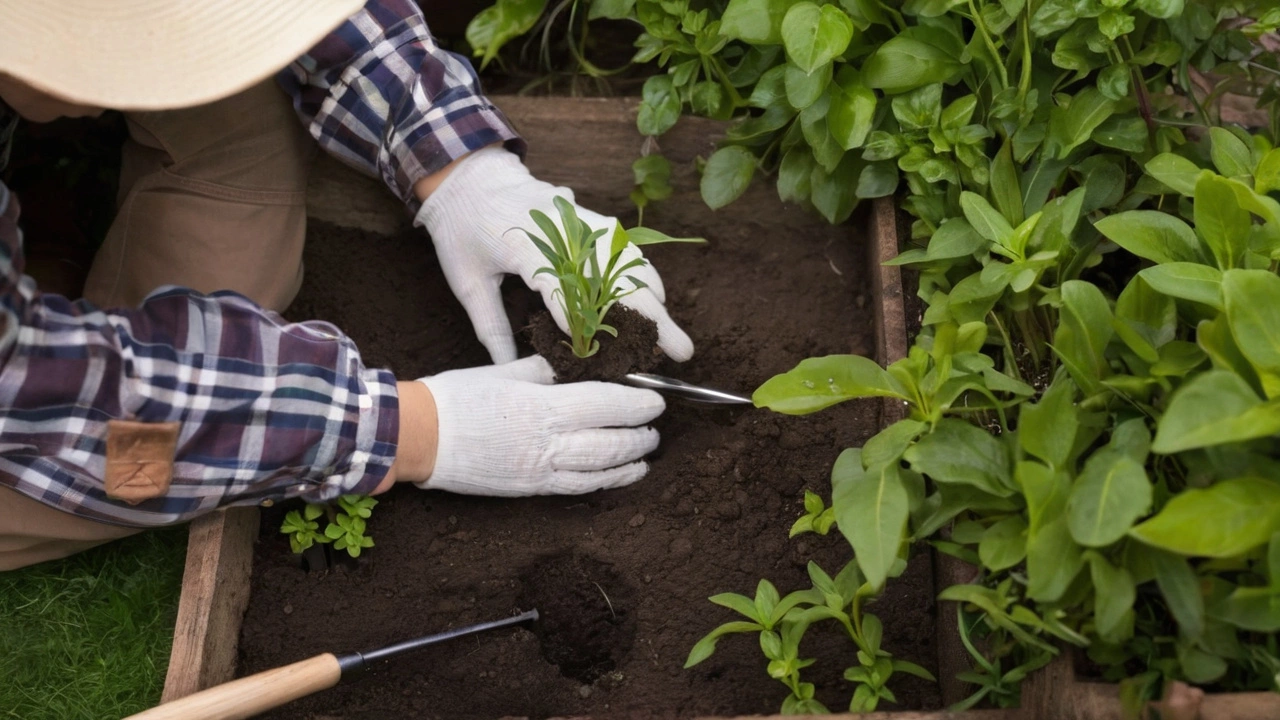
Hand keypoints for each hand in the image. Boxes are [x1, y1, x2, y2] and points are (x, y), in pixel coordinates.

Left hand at [415, 146, 692, 363]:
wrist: (471, 177)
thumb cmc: (463, 231)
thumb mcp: (466, 281)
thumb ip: (490, 327)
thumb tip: (509, 371)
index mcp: (523, 243)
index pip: (560, 284)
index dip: (578, 318)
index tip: (592, 351)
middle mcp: (560, 229)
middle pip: (614, 275)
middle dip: (648, 317)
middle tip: (676, 351)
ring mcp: (579, 220)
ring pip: (629, 260)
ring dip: (655, 298)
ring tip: (673, 333)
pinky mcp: (588, 218)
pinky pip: (625, 246)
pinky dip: (645, 273)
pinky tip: (658, 299)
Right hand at [415, 355, 664, 496]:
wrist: (420, 437)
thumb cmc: (457, 397)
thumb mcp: (504, 369)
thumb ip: (545, 369)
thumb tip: (576, 364)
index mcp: (542, 406)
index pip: (604, 403)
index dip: (635, 402)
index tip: (655, 397)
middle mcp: (546, 441)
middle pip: (609, 441)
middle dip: (639, 433)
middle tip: (656, 424)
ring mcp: (540, 469)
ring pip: (599, 469)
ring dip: (630, 460)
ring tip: (648, 450)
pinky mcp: (531, 488)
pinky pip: (578, 487)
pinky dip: (606, 482)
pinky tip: (621, 475)